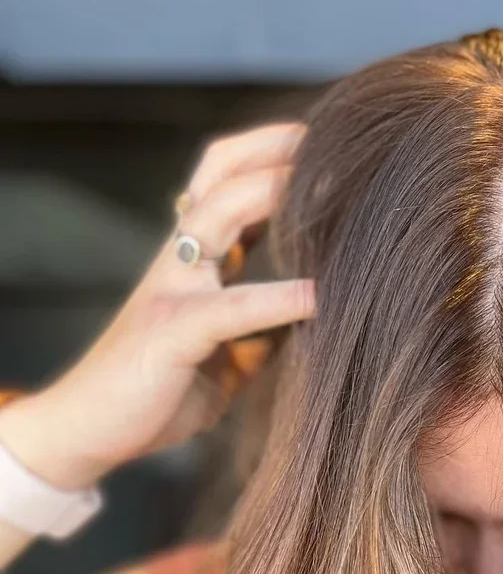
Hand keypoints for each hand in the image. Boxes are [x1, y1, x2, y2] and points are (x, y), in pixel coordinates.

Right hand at [0, 122, 315, 488]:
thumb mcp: (224, 357)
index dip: (275, 158)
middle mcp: (179, 262)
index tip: (332, 152)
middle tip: (339, 142)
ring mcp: (172, 290)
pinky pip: (232, 306)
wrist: (92, 431)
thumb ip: (260, 330)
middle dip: (276, 149)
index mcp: (193, 262)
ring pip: (218, 215)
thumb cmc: (157, 392)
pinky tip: (321, 298)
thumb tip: (310, 319)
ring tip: (332, 188)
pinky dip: (280, 298)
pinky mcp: (173, 333)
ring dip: (275, 193)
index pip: (229, 183)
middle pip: (221, 174)